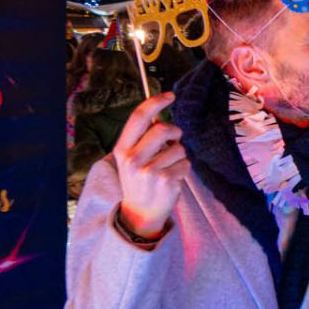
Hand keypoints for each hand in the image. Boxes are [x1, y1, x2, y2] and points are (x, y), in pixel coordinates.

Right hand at [112, 93, 185, 236]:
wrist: (140, 212)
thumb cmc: (139, 179)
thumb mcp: (131, 158)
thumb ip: (142, 137)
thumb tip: (160, 114)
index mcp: (122, 149)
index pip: (139, 117)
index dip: (156, 102)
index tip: (170, 96)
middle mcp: (133, 159)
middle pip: (162, 129)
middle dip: (175, 132)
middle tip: (175, 139)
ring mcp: (150, 171)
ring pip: (178, 148)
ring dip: (179, 155)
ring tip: (168, 168)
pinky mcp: (166, 181)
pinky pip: (186, 164)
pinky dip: (184, 169)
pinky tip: (172, 179)